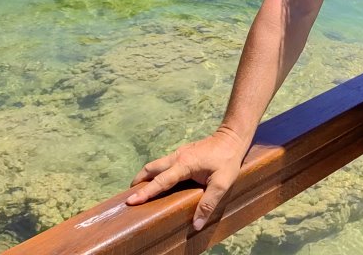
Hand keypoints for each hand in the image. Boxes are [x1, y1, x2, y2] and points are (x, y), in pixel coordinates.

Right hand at [127, 126, 249, 229]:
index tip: (131, 200)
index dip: (146, 192)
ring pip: (156, 164)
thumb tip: (196, 224)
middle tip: (130, 196)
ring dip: (146, 175)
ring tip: (140, 189)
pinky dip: (155, 171)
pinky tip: (159, 179)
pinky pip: (164, 162)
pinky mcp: (183, 152)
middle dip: (139, 181)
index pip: (160, 181)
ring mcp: (179, 152)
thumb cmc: (228, 160)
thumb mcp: (222, 184)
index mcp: (184, 165)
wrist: (232, 137)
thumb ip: (208, 204)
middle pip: (151, 168)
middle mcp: (177, 157)